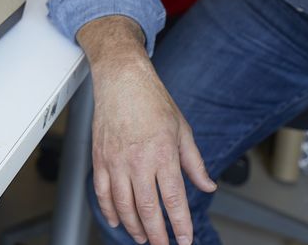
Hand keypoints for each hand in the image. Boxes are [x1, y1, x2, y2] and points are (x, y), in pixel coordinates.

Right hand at [79, 16, 216, 244]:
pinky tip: (117, 220)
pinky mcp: (100, 158)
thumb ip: (194, 162)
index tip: (184, 240)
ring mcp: (115, 160)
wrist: (121, 79)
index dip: (180, 225)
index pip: (173, 199)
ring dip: (133, 226)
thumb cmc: (151, 99)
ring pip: (123, 205)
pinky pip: (101, 192)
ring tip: (143, 237)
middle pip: (147, 209)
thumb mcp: (182, 129)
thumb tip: (207, 185)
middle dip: (157, 234)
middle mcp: (138, 160)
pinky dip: (109, 210)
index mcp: (162, 153)